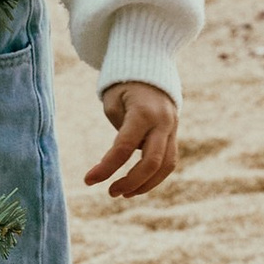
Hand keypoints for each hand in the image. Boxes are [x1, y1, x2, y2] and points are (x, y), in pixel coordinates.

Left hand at [88, 82, 179, 196]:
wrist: (152, 70)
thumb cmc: (125, 86)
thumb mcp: (114, 100)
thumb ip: (118, 129)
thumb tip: (121, 157)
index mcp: (143, 112)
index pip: (124, 147)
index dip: (106, 167)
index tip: (88, 180)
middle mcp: (162, 122)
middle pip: (151, 163)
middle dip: (130, 182)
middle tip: (110, 192)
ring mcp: (172, 129)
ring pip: (165, 167)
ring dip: (145, 185)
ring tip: (123, 193)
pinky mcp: (174, 136)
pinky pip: (168, 162)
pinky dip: (154, 177)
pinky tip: (136, 185)